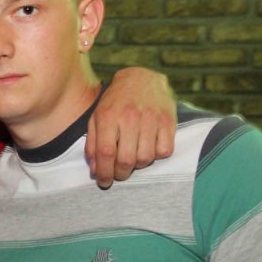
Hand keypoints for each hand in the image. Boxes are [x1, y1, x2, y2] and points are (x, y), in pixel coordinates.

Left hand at [85, 67, 176, 187]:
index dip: (104, 172)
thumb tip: (95, 170)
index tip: (104, 182)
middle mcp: (130, 117)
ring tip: (133, 158)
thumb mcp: (97, 119)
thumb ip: (93, 145)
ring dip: (138, 165)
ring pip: (146, 158)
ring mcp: (151, 118)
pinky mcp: (168, 120)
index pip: (106, 152)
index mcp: (108, 116)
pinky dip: (157, 156)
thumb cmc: (115, 103)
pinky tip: (149, 148)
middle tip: (118, 174)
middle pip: (126, 159)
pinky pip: (165, 151)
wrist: (141, 79)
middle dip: (121, 174)